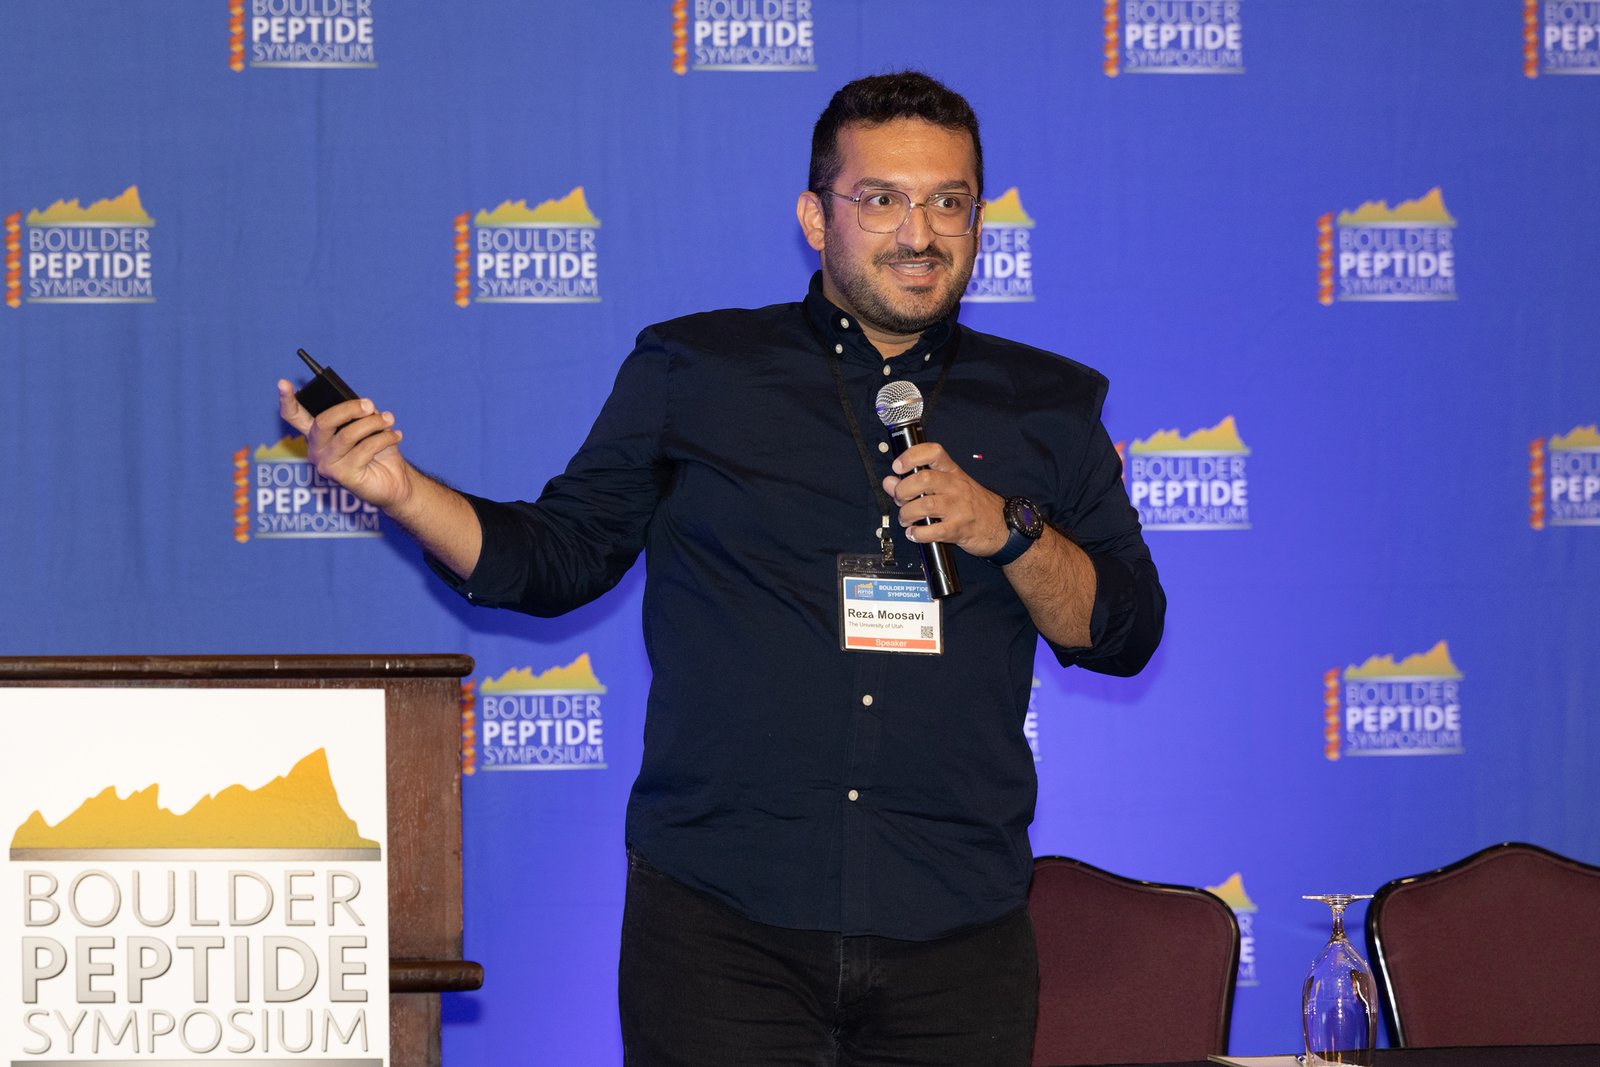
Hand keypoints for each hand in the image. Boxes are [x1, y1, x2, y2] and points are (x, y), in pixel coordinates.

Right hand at [276, 380, 410, 510]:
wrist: (394, 480)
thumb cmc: (377, 450)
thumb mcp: (366, 425)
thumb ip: (358, 414)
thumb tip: (363, 405)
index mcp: (317, 434)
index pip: (294, 416)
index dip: (287, 400)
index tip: (282, 383)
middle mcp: (316, 450)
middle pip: (323, 422)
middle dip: (349, 409)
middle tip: (370, 405)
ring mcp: (327, 465)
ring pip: (347, 435)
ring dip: (373, 423)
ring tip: (389, 420)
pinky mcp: (343, 476)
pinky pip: (364, 449)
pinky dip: (384, 438)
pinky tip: (395, 436)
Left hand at [881, 442, 1008, 557]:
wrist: (1000, 525)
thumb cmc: (972, 504)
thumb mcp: (947, 487)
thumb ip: (916, 483)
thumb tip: (889, 481)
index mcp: (952, 472)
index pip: (933, 452)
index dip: (912, 456)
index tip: (898, 466)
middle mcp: (955, 486)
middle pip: (923, 479)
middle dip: (902, 490)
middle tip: (900, 499)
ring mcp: (958, 508)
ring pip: (925, 505)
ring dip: (907, 513)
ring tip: (905, 519)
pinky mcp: (959, 529)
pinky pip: (934, 531)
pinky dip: (918, 534)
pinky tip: (914, 534)